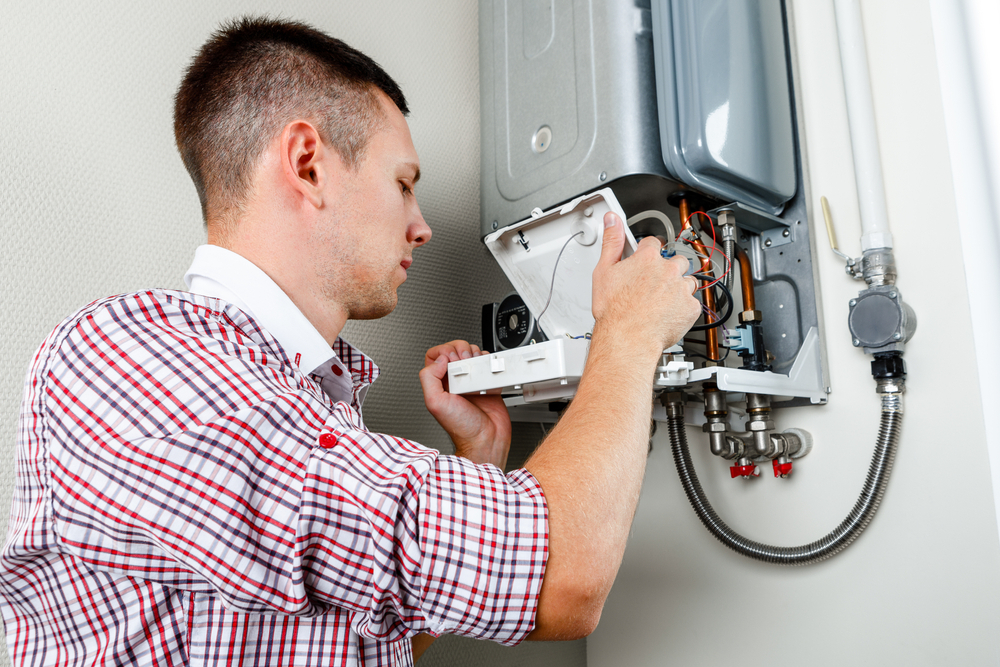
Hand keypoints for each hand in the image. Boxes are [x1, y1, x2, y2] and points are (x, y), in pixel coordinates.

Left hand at [419, 340, 511, 468]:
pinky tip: (486, 372)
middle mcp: (453, 382)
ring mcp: (470, 382)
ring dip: (475, 355)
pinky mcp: (486, 383)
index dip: (444, 352)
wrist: (486, 439)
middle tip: (465, 362)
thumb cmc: (462, 428)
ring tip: (476, 367)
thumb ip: (429, 378)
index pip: (434, 356)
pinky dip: (488, 363)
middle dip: (461, 350)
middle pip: (454, 351)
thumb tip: (439, 360)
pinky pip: (487, 365)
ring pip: (471, 355)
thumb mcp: (435, 403)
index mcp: (438, 384)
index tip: (452, 361)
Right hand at [592, 212, 701, 352]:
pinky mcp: (690, 308)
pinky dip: (684, 308)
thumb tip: (612, 220)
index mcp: (648, 258)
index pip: (653, 243)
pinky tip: (669, 313)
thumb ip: (611, 242)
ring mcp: (681, 288)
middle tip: (654, 283)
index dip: (648, 252)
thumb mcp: (604, 271)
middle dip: (668, 269)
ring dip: (679, 287)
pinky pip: (693, 303)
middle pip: (676, 260)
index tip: (645, 260)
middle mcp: (668, 270)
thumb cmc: (615, 310)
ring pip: (688, 281)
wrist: (627, 337)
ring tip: (663, 300)